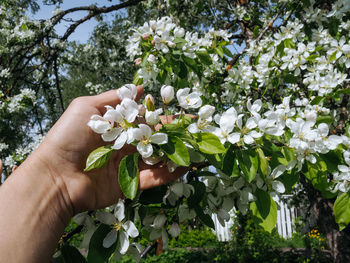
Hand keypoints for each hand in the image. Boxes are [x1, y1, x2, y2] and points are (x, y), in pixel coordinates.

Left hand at [33, 88, 185, 214]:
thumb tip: (140, 87)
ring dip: (176, 154)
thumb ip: (114, 97)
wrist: (56, 175)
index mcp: (117, 127)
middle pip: (154, 140)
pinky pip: (154, 179)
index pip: (146, 120)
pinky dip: (170, 174)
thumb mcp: (87, 107)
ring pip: (157, 159)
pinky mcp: (130, 184)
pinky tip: (186, 167)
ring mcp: (128, 166)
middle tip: (194, 131)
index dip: (164, 116)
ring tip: (196, 149)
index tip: (182, 113)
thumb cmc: (68, 137)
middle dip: (174, 135)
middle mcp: (125, 146)